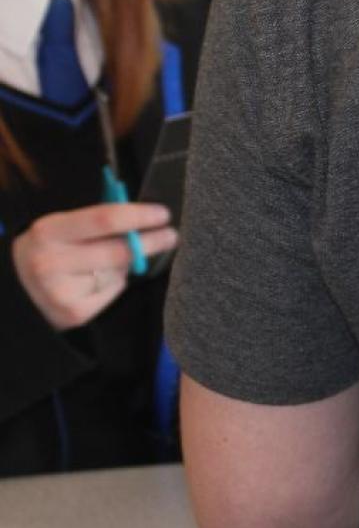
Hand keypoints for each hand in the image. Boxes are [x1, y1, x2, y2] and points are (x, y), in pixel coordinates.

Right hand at [11, 203, 177, 329]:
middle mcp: (51, 262)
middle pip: (119, 250)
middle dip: (152, 241)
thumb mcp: (62, 228)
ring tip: (110, 259)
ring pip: (119, 271)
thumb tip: (146, 215)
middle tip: (172, 234)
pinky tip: (96, 281)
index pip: (104, 219)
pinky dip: (115, 283)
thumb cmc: (51, 249)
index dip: (139, 215)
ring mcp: (62, 292)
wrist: (17, 293)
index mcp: (49, 231)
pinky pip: (113, 291)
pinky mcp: (74, 313)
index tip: (164, 213)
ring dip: (128, 263)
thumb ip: (99, 220)